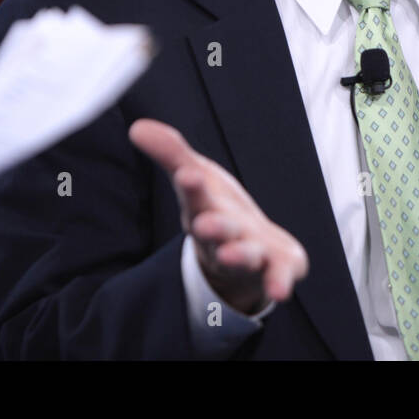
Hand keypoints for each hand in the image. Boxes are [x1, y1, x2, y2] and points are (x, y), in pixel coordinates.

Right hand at [129, 119, 308, 315]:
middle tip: (205, 224)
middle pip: (218, 231)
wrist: (242, 254)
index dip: (192, 187)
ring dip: (239, 255)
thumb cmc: (215, 209)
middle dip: (212, 228)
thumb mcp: (196, 176)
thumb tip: (137, 127)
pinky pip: (279, 274)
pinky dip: (279, 282)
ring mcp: (251, 253)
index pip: (195, 197)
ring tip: (233, 254)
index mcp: (204, 211)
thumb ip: (172, 153)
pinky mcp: (277, 265)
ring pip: (245, 255)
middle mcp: (225, 236)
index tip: (187, 175)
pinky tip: (281, 291)